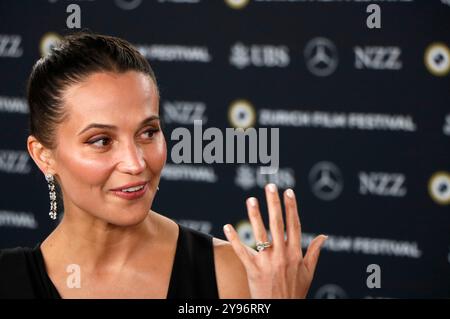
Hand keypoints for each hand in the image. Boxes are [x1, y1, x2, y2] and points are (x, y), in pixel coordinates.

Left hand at [223, 183, 327, 298]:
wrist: (282, 311)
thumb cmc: (295, 292)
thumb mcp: (308, 272)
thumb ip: (314, 252)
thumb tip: (324, 236)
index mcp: (295, 254)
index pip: (294, 225)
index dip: (291, 207)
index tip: (288, 191)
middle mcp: (281, 255)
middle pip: (277, 224)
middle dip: (274, 203)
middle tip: (270, 186)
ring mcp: (267, 262)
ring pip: (260, 234)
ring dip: (255, 215)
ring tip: (251, 199)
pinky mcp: (253, 270)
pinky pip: (241, 252)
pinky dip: (234, 239)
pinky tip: (227, 226)